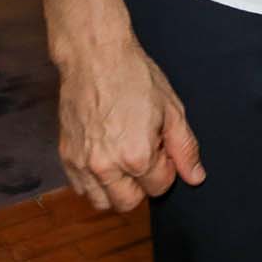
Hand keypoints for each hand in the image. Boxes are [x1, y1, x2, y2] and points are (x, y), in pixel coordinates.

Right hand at [56, 37, 204, 211]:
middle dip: (143, 185)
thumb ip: (185, 148)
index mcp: (136, 156)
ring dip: (117, 189)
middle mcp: (105, 167)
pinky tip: (107, 159)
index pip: (159, 187)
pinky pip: (81, 188)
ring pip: (102, 202)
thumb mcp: (172, 110)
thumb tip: (195, 176)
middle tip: (147, 156)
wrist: (95, 58)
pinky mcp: (66, 158)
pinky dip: (95, 182)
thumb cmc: (134, 78)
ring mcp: (81, 164)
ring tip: (126, 158)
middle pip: (128, 203)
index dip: (167, 169)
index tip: (163, 148)